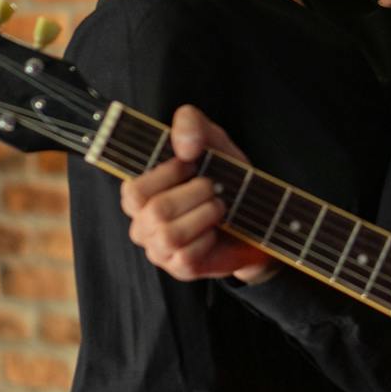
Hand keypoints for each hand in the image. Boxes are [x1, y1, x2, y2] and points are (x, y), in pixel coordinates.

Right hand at [120, 104, 274, 283]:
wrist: (257, 212)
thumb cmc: (224, 174)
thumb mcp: (211, 138)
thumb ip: (190, 123)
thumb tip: (184, 148)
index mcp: (140, 192)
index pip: (133, 189)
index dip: (166, 174)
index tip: (192, 163)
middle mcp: (142, 222)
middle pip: (154, 211)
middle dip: (194, 193)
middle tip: (213, 187)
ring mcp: (158, 249)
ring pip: (169, 235)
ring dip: (204, 214)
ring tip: (218, 206)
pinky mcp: (180, 268)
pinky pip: (187, 255)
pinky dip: (208, 237)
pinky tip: (216, 230)